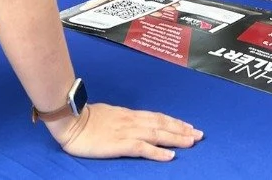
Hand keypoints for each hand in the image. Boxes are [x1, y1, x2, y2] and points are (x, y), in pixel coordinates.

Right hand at [51, 103, 202, 161]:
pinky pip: (143, 148)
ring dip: (176, 138)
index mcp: (129, 114)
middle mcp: (132, 120)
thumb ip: (123, 119)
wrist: (71, 120)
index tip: (188, 126)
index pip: (157, 117)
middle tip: (200, 134)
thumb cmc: (85, 119)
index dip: (174, 121)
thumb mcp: (109, 115)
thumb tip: (134, 123)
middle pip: (162, 124)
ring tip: (192, 142)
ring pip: (157, 133)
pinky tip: (170, 156)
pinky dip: (158, 152)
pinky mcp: (120, 144)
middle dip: (181, 129)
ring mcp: (127, 131)